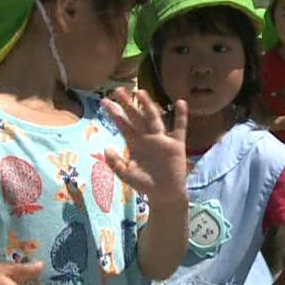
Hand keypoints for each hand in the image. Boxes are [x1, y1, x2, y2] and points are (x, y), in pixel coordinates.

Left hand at [102, 88, 188, 206]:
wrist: (164, 195)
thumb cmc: (144, 184)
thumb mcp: (126, 174)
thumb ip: (115, 162)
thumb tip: (106, 148)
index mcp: (135, 144)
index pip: (123, 125)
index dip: (114, 113)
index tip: (104, 101)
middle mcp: (147, 138)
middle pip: (136, 117)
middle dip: (127, 104)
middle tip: (118, 89)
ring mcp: (162, 140)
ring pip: (154, 118)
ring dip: (148, 105)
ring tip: (140, 92)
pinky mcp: (176, 145)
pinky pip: (179, 128)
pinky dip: (180, 116)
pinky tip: (180, 102)